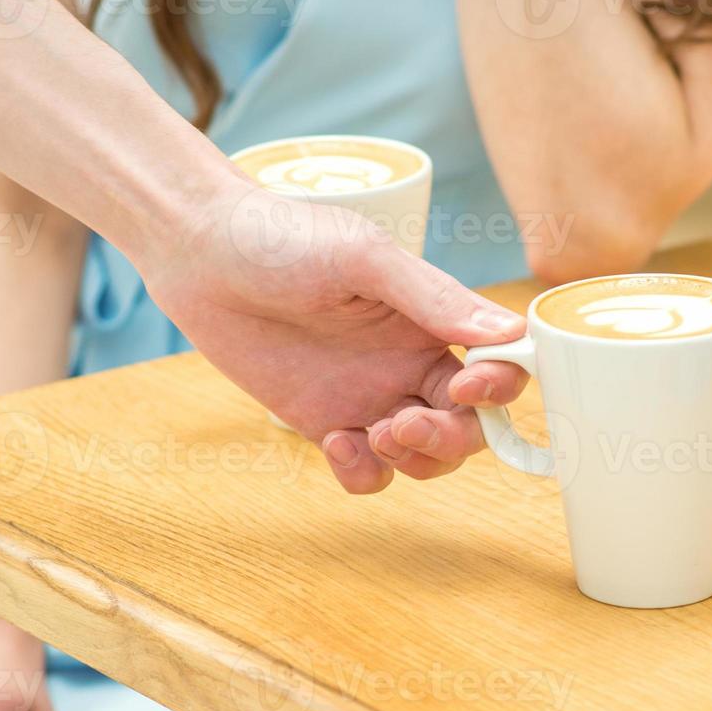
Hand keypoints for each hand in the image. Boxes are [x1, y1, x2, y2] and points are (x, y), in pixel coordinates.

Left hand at [142, 182, 530, 493]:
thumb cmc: (283, 238)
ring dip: (415, 460)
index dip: (500, 388)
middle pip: (470, 427)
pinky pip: (368, 472)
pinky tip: (336, 441)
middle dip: (452, 438)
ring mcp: (369, 397)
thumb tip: (510, 332)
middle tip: (404, 424)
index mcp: (433, 320)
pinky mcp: (325, 423)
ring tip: (373, 434)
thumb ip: (435, 299)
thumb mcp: (364, 258)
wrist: (201, 254)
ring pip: (425, 458)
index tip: (467, 384)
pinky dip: (364, 471)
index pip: (499, 367)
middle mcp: (410, 364)